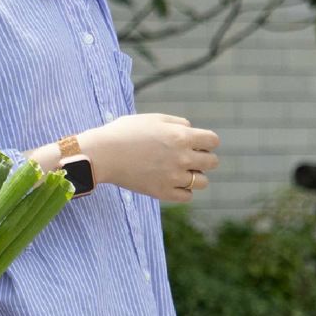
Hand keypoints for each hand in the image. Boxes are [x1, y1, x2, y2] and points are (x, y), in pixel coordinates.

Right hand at [82, 113, 220, 202]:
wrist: (103, 155)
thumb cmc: (124, 133)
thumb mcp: (153, 119)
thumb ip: (177, 123)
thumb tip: (191, 131)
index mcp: (181, 136)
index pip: (213, 141)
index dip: (206, 142)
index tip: (194, 144)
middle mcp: (181, 157)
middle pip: (212, 162)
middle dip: (203, 159)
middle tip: (186, 159)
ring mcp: (172, 177)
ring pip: (201, 182)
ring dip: (194, 177)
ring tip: (179, 173)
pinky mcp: (161, 192)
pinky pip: (187, 197)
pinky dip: (183, 191)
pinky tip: (172, 184)